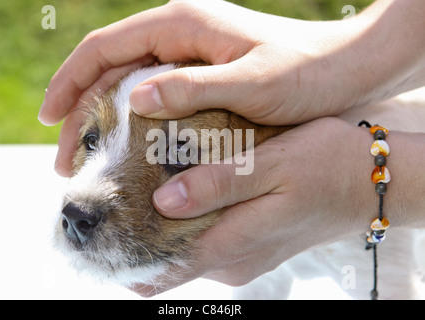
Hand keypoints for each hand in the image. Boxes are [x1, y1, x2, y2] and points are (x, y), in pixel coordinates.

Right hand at [39, 0, 375, 176]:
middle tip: (66, 160)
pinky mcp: (201, 71)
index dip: (69, 82)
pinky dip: (130, 119)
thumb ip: (193, 88)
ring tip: (87, 159)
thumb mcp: (251, 84)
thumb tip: (133, 99)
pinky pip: (152, 92)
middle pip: (108, 68)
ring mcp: (188, 52)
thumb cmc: (306, 73)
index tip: (50, 120)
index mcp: (181, 24)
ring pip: (126, 82)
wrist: (344, 69)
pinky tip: (125, 146)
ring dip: (101, 119)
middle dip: (80, 111)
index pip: (103, 48)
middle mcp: (178, 33)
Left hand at [133, 117, 376, 295]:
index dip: (122, 261)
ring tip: (134, 186)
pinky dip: (181, 221)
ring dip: (157, 225)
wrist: (369, 182)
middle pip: (166, 262)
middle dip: (133, 237)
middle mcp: (231, 260)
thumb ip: (221, 185)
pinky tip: (174, 190)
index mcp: (232, 245)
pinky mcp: (248, 243)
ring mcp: (240, 255)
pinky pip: (202, 239)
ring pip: (182, 249)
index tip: (92, 238)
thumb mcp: (274, 166)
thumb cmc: (327, 166)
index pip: (162, 270)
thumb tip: (164, 201)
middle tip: (109, 196)